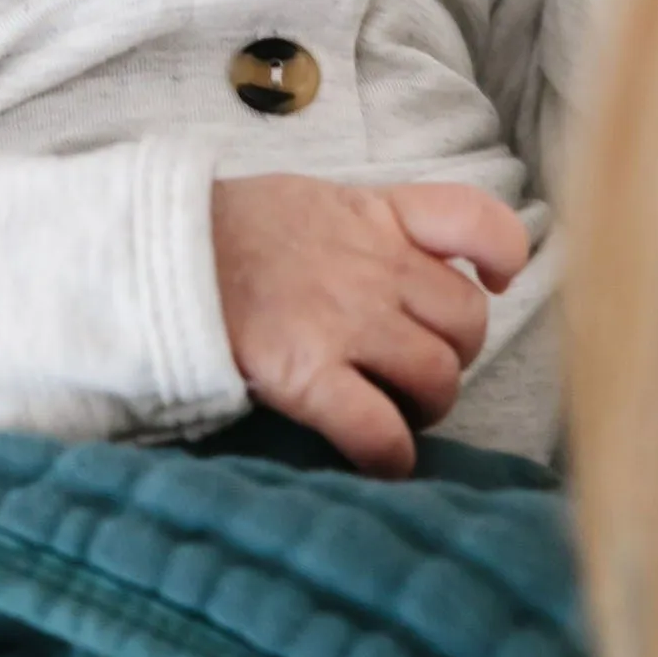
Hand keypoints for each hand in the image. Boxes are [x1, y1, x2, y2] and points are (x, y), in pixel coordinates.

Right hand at [210, 178, 528, 475]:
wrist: (156, 254)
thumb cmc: (227, 231)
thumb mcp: (309, 200)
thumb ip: (368, 224)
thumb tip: (413, 254)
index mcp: (375, 215)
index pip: (474, 220)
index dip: (501, 253)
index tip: (493, 279)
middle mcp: (374, 267)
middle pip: (467, 321)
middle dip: (453, 350)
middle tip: (415, 363)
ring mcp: (344, 322)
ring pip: (438, 379)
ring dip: (425, 405)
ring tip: (396, 408)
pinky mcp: (308, 376)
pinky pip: (381, 433)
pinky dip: (389, 455)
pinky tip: (377, 456)